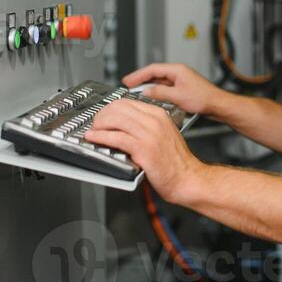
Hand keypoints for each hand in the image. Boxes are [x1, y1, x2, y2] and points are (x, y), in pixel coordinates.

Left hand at [86, 99, 205, 204]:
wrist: (188, 178)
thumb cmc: (177, 162)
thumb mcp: (165, 135)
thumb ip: (148, 127)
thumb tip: (125, 125)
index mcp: (159, 115)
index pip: (128, 102)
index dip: (110, 108)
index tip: (103, 115)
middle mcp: (154, 121)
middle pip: (119, 108)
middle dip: (102, 114)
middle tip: (95, 123)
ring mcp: (149, 134)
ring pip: (116, 119)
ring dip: (99, 124)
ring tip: (93, 131)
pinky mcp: (143, 149)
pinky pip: (116, 137)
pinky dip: (101, 137)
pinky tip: (94, 138)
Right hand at [122, 63, 220, 116]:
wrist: (217, 105)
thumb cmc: (203, 99)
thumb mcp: (178, 96)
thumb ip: (160, 93)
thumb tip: (147, 91)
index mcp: (177, 70)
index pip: (153, 69)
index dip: (138, 75)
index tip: (128, 80)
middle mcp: (179, 73)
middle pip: (155, 74)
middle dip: (141, 79)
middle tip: (128, 85)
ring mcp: (181, 80)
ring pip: (160, 81)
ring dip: (149, 86)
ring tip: (137, 91)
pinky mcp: (183, 88)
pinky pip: (166, 88)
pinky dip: (157, 91)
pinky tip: (152, 97)